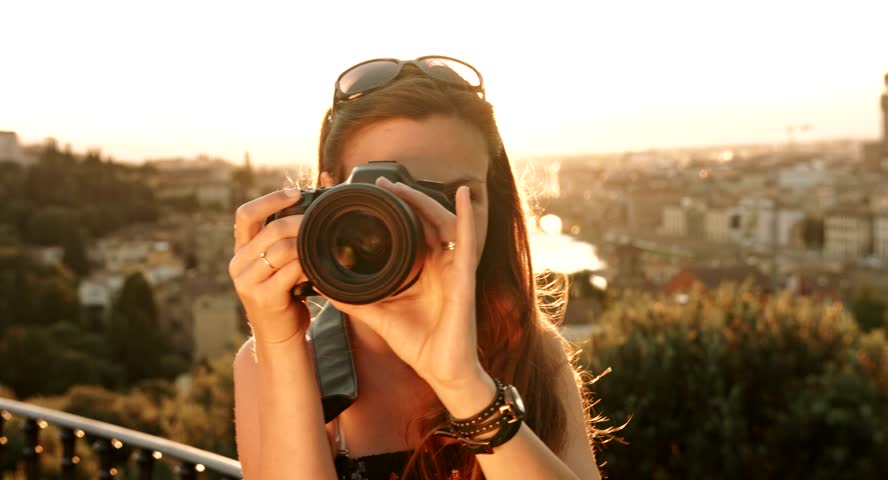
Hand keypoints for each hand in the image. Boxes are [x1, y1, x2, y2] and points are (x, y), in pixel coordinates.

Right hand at [229, 188, 310, 343]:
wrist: (279, 337)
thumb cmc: (285, 297)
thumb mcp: (278, 266)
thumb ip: (283, 243)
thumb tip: (307, 209)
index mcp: (241, 251)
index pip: (246, 214)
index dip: (270, 199)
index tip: (295, 193)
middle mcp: (239, 264)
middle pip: (270, 230)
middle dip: (299, 222)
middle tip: (320, 221)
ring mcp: (248, 282)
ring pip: (281, 249)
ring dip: (306, 244)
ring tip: (322, 244)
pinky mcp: (263, 297)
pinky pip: (290, 271)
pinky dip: (307, 265)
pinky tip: (318, 266)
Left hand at [325, 178, 485, 394]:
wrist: (442, 371)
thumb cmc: (419, 344)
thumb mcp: (378, 315)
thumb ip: (353, 298)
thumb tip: (321, 284)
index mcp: (422, 271)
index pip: (410, 232)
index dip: (394, 211)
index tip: (371, 195)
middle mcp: (440, 265)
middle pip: (425, 221)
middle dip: (406, 199)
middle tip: (381, 184)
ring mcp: (454, 268)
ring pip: (443, 223)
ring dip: (424, 201)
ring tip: (402, 187)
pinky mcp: (465, 277)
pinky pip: (468, 240)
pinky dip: (466, 215)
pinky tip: (462, 194)